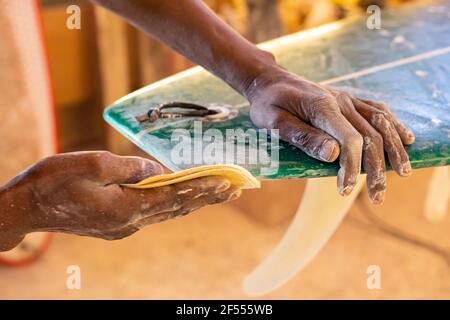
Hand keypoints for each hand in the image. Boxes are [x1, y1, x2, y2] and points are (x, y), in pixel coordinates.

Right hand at [0, 151, 239, 250]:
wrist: (26, 209)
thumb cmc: (53, 183)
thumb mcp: (92, 165)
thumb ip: (129, 168)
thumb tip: (156, 170)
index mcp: (125, 207)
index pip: (175, 196)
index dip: (202, 187)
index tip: (228, 182)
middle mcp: (130, 222)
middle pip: (178, 207)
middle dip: (208, 196)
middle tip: (237, 188)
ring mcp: (123, 226)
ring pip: (168, 212)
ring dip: (195, 201)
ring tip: (220, 192)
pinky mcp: (116, 224)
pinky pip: (153, 212)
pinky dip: (174, 203)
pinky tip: (185, 198)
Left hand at [246, 68, 414, 203]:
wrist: (269, 81)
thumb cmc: (268, 104)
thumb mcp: (274, 122)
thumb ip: (304, 137)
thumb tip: (334, 156)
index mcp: (322, 107)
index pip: (350, 140)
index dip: (352, 167)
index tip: (344, 190)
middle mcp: (341, 101)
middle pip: (370, 136)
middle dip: (377, 169)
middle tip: (378, 197)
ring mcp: (347, 99)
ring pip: (381, 123)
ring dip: (394, 149)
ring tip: (404, 173)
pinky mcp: (349, 100)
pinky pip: (378, 111)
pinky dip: (394, 125)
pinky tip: (406, 139)